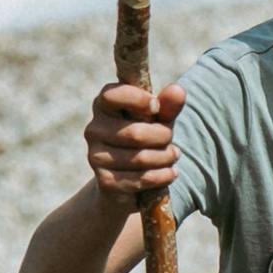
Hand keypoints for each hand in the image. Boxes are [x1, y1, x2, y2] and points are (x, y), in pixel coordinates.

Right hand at [84, 79, 183, 206]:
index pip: (110, 96)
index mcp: (103, 107)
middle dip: (162, 137)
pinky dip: (162, 176)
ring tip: (174, 156)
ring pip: (140, 158)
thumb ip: (167, 106)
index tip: (156, 107)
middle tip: (172, 141)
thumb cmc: (145, 140)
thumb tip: (178, 91)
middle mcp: (94, 130)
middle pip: (134, 133)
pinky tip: (171, 173)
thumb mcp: (158, 121)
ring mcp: (96, 157)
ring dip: (165, 158)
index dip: (136, 99)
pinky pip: (141, 178)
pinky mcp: (105, 181)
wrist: (127, 181)